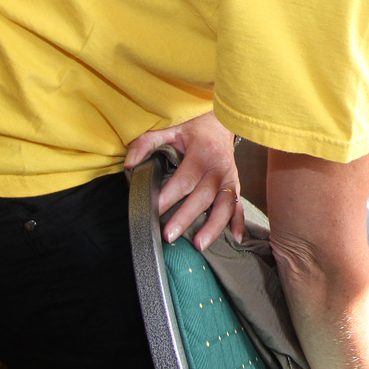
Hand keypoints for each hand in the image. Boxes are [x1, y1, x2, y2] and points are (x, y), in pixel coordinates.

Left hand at [124, 111, 243, 247]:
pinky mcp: (236, 187)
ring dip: (213, 226)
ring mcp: (230, 179)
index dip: (169, 195)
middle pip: (203, 196)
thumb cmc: (195, 131)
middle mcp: (218, 168)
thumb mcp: (170, 130)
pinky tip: (235, 238)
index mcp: (202, 154)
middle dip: (186, 217)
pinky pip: (239, 206)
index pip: (184, 179)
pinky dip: (239, 222)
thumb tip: (129, 164)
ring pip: (225, 205)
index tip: (154, 209)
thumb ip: (147, 143)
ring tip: (199, 244)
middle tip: (169, 235)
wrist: (224, 124)